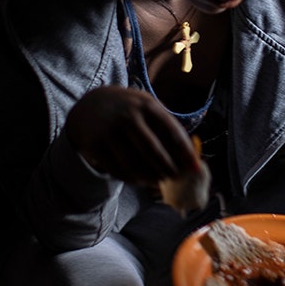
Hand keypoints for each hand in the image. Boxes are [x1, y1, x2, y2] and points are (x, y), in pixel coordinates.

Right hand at [62, 86, 199, 185]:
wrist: (89, 105)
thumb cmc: (128, 109)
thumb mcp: (146, 106)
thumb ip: (166, 125)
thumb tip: (190, 154)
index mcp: (146, 104)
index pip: (171, 131)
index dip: (185, 152)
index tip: (195, 167)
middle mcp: (127, 116)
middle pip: (153, 152)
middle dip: (168, 169)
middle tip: (176, 178)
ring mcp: (109, 131)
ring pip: (135, 165)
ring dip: (151, 177)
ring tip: (160, 181)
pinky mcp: (95, 146)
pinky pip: (118, 170)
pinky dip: (133, 179)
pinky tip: (142, 181)